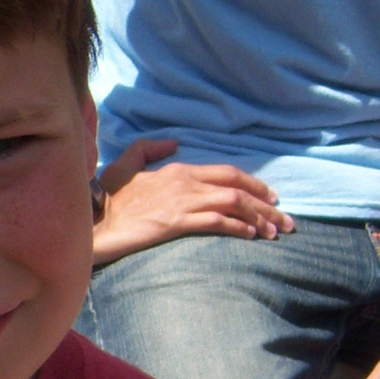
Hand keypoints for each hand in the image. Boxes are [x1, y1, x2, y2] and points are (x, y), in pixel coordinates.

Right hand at [92, 138, 291, 263]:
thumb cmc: (107, 199)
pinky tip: (250, 236)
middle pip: (238, 186)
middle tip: (284, 219)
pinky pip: (217, 222)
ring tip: (274, 232)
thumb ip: (147, 149)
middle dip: (266, 202)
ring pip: (233, 204)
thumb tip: (174, 142)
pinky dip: (238, 227)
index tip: (271, 197)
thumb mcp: (124, 166)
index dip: (255, 183)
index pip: (227, 172)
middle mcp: (184, 181)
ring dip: (259, 217)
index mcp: (177, 169)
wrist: (95, 224)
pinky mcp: (176, 222)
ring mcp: (181, 202)